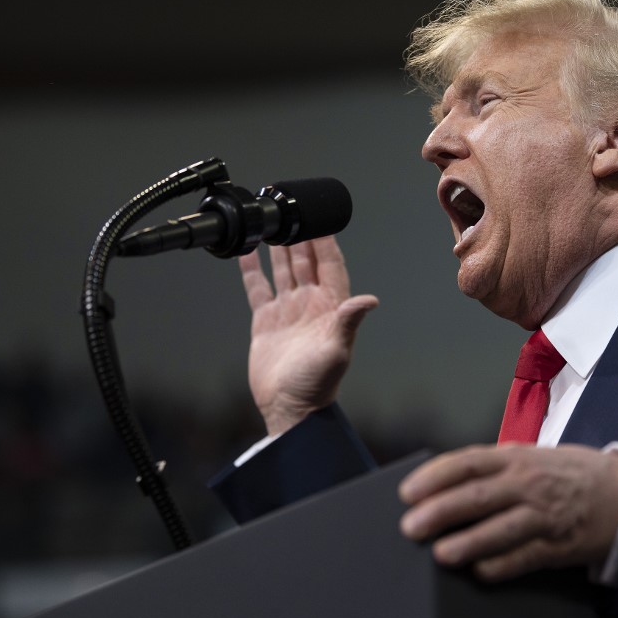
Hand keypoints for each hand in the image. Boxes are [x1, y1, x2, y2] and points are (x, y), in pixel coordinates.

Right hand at [239, 236, 377, 434]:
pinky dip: (252, 269)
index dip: (326, 242)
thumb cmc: (318, 383)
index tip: (321, 218)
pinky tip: (247, 251)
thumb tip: (370, 300)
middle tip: (293, 209)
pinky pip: (259, 288)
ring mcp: (288, 310)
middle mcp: (310, 304)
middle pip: (306, 261)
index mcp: (331, 306)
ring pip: (283, 270)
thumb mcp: (337, 350)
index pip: (331, 265)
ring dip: (279, 247)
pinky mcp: (266, 320)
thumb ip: (349, 321)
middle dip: (302, 236)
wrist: (289, 407)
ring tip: (273, 221)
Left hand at [398, 444, 617, 580]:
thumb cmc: (569, 473)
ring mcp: (543, 514)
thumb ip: (494, 466)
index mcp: (516, 457)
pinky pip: (525, 557)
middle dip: (440, 511)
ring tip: (440, 553)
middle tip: (411, 526)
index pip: (467, 462)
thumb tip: (445, 480)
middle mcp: (527, 483)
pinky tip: (479, 570)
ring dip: (468, 542)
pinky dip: (500, 565)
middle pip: (477, 495)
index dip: (434, 476)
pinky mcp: (558, 545)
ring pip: (500, 528)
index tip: (408, 491)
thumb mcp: (532, 456)